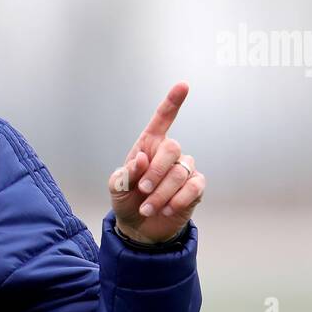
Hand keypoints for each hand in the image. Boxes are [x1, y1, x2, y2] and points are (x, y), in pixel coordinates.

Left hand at [108, 81, 205, 243]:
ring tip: (148, 207)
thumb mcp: (116, 187)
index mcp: (148, 146)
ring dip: (161, 193)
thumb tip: (141, 159)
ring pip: (180, 172)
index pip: (162, 120)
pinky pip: (193, 187)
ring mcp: (184, 169)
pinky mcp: (195, 187)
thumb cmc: (127, 200)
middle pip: (172, 147)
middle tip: (143, 190)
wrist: (140, 226)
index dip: (173, 102)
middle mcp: (169, 154)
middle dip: (156, 171)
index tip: (183, 85)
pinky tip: (166, 209)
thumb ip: (125, 173)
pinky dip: (177, 200)